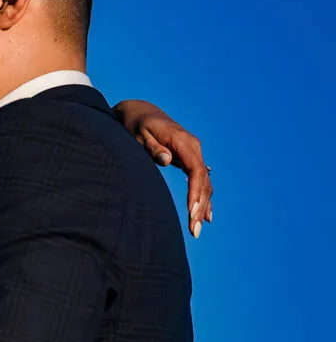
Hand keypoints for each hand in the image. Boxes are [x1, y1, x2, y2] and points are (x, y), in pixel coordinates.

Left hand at [113, 100, 212, 237]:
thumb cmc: (135, 123)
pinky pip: (200, 179)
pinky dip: (203, 197)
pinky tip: (205, 215)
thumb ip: (152, 147)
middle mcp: (193, 147)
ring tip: (196, 229)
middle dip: (200, 206)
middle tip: (194, 230)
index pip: (196, 170)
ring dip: (203, 206)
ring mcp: (193, 152)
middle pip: (204, 180)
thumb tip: (167, 159)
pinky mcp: (189, 157)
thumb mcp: (138, 134)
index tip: (192, 212)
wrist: (138, 110)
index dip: (196, 192)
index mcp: (183, 141)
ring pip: (204, 182)